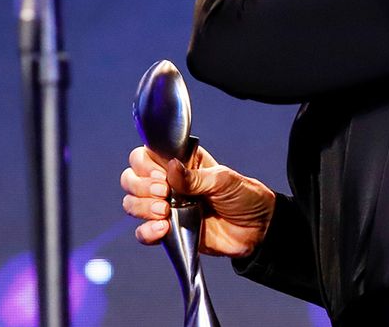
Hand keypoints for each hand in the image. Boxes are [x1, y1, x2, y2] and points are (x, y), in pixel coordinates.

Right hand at [120, 145, 275, 257]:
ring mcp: (166, 207)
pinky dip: (147, 231)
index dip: (145, 164)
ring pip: (132, 204)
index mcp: (181, 163)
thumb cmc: (244, 196)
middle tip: (164, 193)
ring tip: (165, 211)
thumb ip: (195, 177)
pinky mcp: (169, 231)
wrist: (257, 229)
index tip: (161, 175)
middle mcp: (168, 183)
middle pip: (131, 179)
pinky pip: (143, 232)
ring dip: (142, 208)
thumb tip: (171, 168)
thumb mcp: (223, 180)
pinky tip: (163, 228)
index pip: (145, 156)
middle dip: (141, 186)